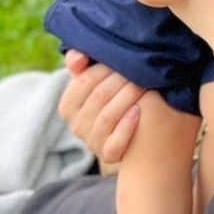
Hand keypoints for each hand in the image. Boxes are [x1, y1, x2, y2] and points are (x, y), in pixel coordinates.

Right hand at [58, 50, 143, 164]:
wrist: (132, 131)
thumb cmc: (112, 95)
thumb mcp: (94, 77)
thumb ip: (80, 62)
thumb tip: (78, 58)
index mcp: (68, 105)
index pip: (83, 82)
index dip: (104, 68)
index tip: (123, 58)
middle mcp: (76, 126)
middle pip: (98, 98)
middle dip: (120, 80)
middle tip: (140, 69)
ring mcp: (92, 142)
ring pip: (107, 118)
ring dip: (127, 98)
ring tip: (144, 85)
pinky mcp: (109, 155)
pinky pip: (115, 143)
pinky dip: (126, 127)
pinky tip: (139, 111)